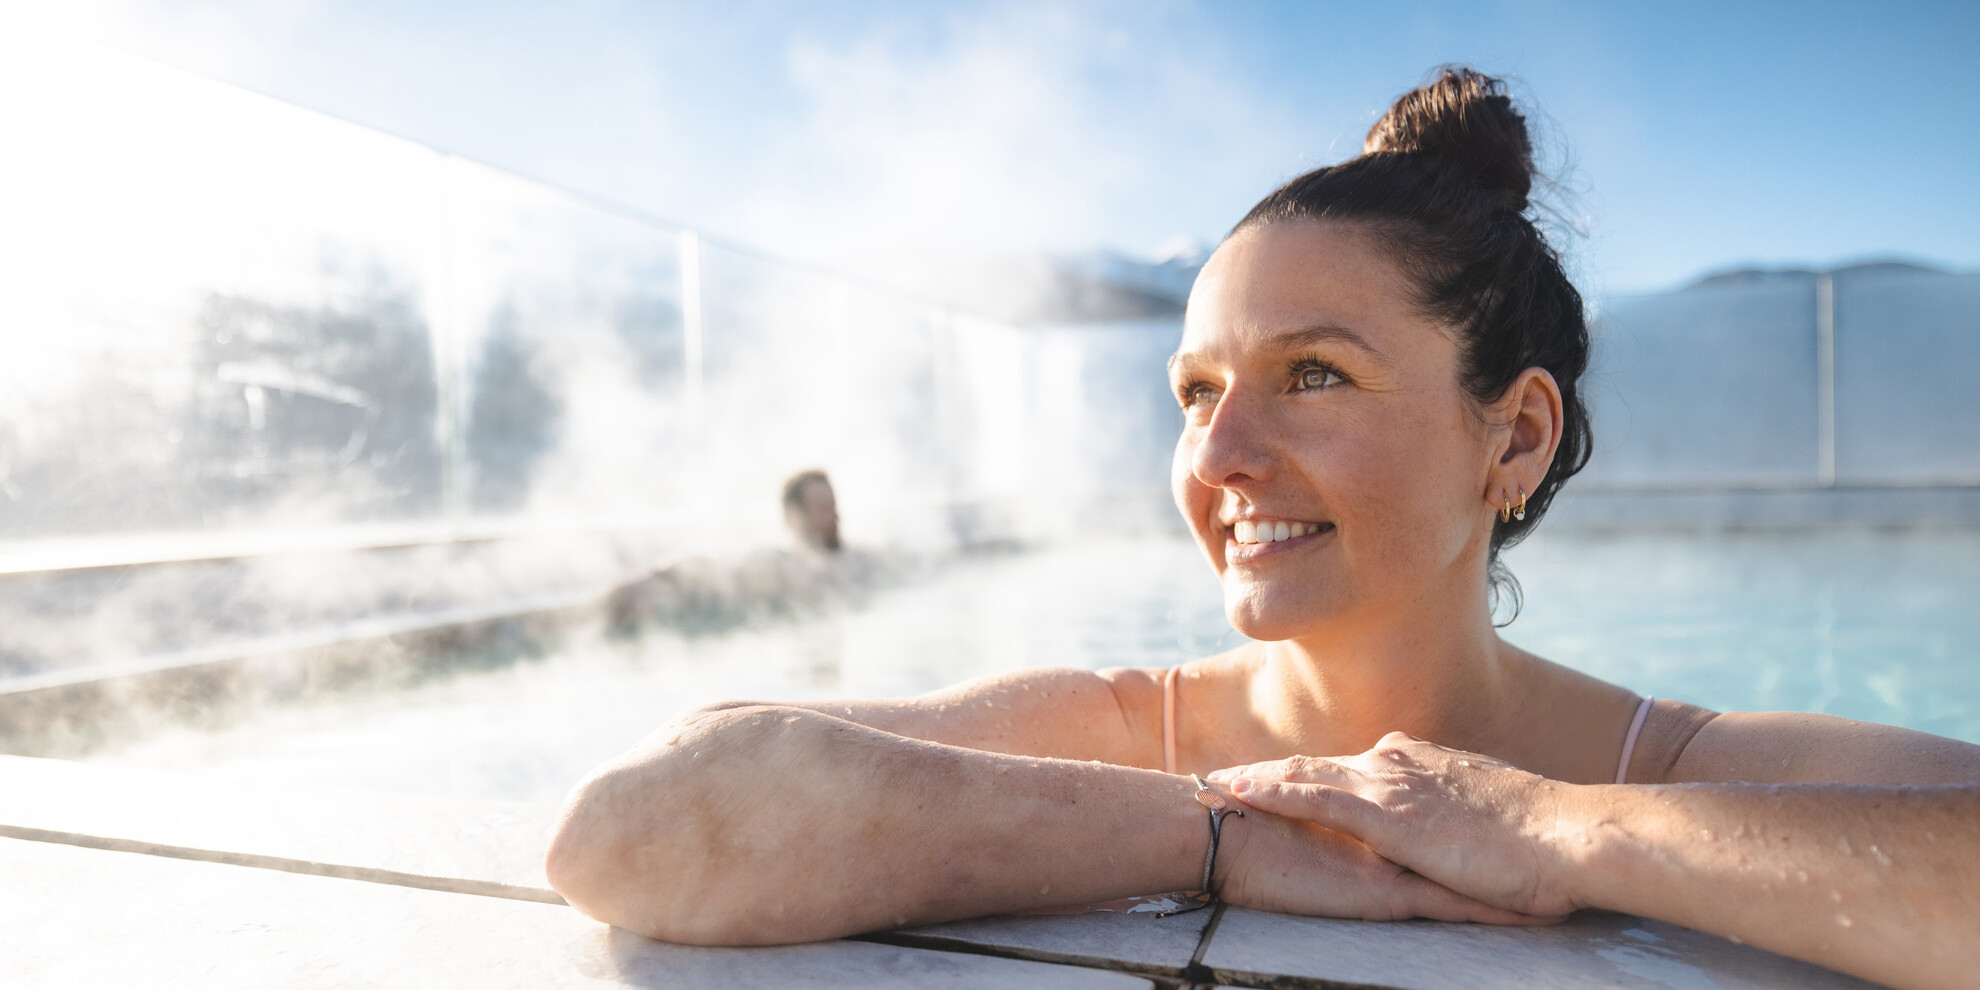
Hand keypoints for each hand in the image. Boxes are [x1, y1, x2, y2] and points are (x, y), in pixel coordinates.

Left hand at [1211, 732, 1586, 917]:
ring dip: (1254, 778)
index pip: (1353, 767)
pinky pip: (1312, 796)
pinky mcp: (1387, 813)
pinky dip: (1270, 791)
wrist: (1569, 835)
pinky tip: (1237, 792)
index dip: (1312, 773)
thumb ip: (1459, 817)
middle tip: (1219, 777)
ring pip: (1304, 774)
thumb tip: (1448, 830)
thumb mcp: (1494, 819)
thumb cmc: (1546, 838)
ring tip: (1209, 782)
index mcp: (1425, 766)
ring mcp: (1391, 784)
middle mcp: (1400, 763)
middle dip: (1268, 772)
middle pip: (1318, 765)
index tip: (1276, 776)